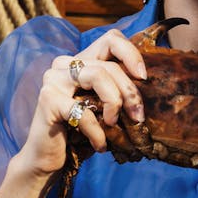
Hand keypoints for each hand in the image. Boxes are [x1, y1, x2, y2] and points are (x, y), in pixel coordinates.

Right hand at [17, 29, 147, 180]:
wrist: (47, 158)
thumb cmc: (79, 134)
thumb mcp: (102, 108)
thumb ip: (117, 92)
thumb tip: (149, 87)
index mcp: (80, 61)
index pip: (111, 39)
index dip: (132, 54)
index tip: (144, 78)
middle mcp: (64, 64)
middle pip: (109, 65)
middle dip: (130, 92)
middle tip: (137, 116)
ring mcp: (53, 79)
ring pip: (98, 76)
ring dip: (115, 103)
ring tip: (114, 125)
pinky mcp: (48, 99)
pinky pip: (83, 111)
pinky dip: (97, 132)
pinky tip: (100, 145)